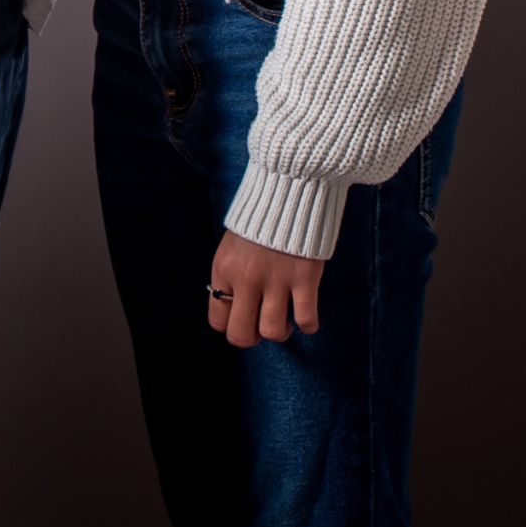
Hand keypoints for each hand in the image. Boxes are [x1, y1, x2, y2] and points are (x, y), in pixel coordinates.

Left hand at [206, 229, 323, 346]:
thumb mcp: (232, 245)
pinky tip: (306, 316)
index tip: (243, 317)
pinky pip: (306, 320)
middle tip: (261, 325)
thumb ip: (231, 275)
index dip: (231, 325)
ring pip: (272, 332)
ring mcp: (276, 280)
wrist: (289, 189)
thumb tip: (234, 307)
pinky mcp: (304, 278)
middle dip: (252, 338)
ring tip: (284, 318)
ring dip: (280, 332)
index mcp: (224, 269)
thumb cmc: (259, 219)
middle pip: (241, 334)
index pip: (217, 320)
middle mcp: (246, 278)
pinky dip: (308, 325)